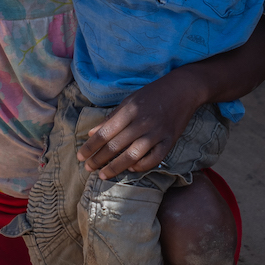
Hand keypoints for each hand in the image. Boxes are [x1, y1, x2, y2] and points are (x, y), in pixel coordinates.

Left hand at [77, 73, 200, 179]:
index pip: (104, 133)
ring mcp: (157, 133)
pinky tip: (130, 168)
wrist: (183, 89)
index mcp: (129, 110)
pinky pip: (153, 159)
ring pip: (132, 156)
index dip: (90, 147)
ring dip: (115, 167)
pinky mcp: (170, 141)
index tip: (81, 156)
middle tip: (88, 168)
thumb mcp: (129, 101)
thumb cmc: (152, 94)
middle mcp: (142, 122)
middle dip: (99, 159)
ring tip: (103, 175)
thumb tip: (91, 134)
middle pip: (115, 146)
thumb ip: (111, 118)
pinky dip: (141, 166)